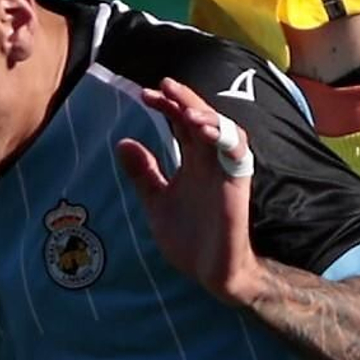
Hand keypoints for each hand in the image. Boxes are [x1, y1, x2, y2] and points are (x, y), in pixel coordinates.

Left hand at [117, 78, 261, 304]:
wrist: (211, 273)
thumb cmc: (190, 239)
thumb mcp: (157, 202)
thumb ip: (144, 174)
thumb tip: (122, 142)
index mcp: (193, 162)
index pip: (181, 123)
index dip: (167, 106)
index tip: (145, 95)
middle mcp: (210, 161)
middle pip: (202, 118)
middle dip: (184, 100)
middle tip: (164, 86)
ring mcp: (225, 171)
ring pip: (223, 128)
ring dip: (205, 114)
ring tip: (184, 110)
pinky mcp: (237, 184)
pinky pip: (237, 152)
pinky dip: (223, 136)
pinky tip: (203, 131)